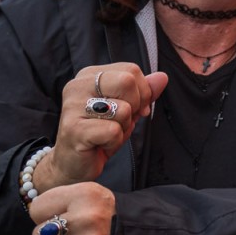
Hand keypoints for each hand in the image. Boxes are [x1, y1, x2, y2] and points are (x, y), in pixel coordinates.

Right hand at [33, 64, 168, 191]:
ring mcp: (73, 106)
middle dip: (135, 106)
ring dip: (124, 127)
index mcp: (90, 75)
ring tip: (106, 134)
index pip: (132, 70)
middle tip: (119, 122)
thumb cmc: (100, 134)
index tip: (131, 109)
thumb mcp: (128, 109)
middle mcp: (78, 85)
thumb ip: (144, 92)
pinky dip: (114, 142)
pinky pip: (113, 131)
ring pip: (124, 108)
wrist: (72, 164)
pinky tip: (100, 144)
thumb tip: (162, 77)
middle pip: (128, 81)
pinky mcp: (74, 129)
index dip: (141, 92)